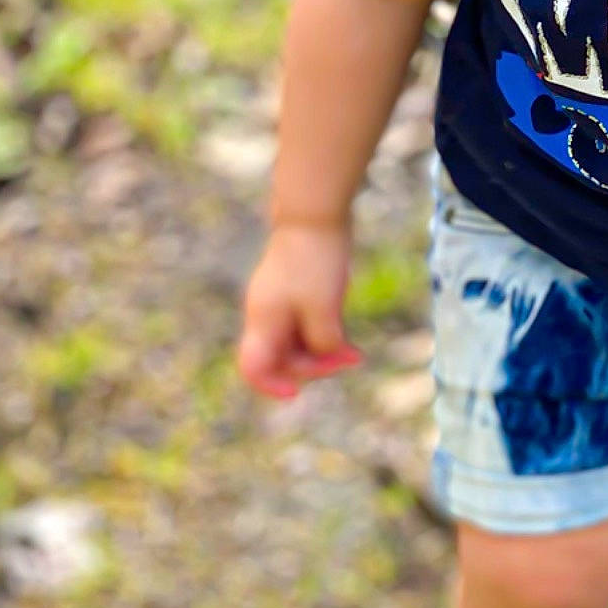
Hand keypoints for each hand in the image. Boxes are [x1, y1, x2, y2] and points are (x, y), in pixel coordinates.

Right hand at [238, 222, 359, 399]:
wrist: (315, 214)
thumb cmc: (315, 259)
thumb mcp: (324, 308)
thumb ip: (323, 342)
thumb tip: (329, 357)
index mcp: (263, 320)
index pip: (252, 368)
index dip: (271, 386)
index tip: (298, 393)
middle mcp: (266, 315)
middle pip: (282, 360)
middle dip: (315, 367)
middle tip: (349, 359)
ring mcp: (279, 305)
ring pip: (297, 345)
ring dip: (324, 354)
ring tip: (354, 353)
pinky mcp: (295, 295)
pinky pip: (306, 328)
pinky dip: (325, 337)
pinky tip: (348, 341)